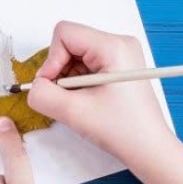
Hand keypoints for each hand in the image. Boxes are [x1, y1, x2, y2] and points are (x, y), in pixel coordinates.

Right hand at [28, 21, 172, 162]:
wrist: (149, 149)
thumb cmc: (122, 130)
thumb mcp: (73, 112)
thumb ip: (42, 95)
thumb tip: (33, 87)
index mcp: (113, 46)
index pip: (64, 34)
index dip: (51, 59)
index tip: (54, 86)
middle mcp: (118, 44)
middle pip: (69, 43)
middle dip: (59, 70)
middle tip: (66, 97)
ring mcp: (119, 55)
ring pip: (74, 55)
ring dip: (67, 79)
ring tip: (80, 101)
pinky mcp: (117, 67)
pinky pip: (83, 65)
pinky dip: (76, 83)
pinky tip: (86, 100)